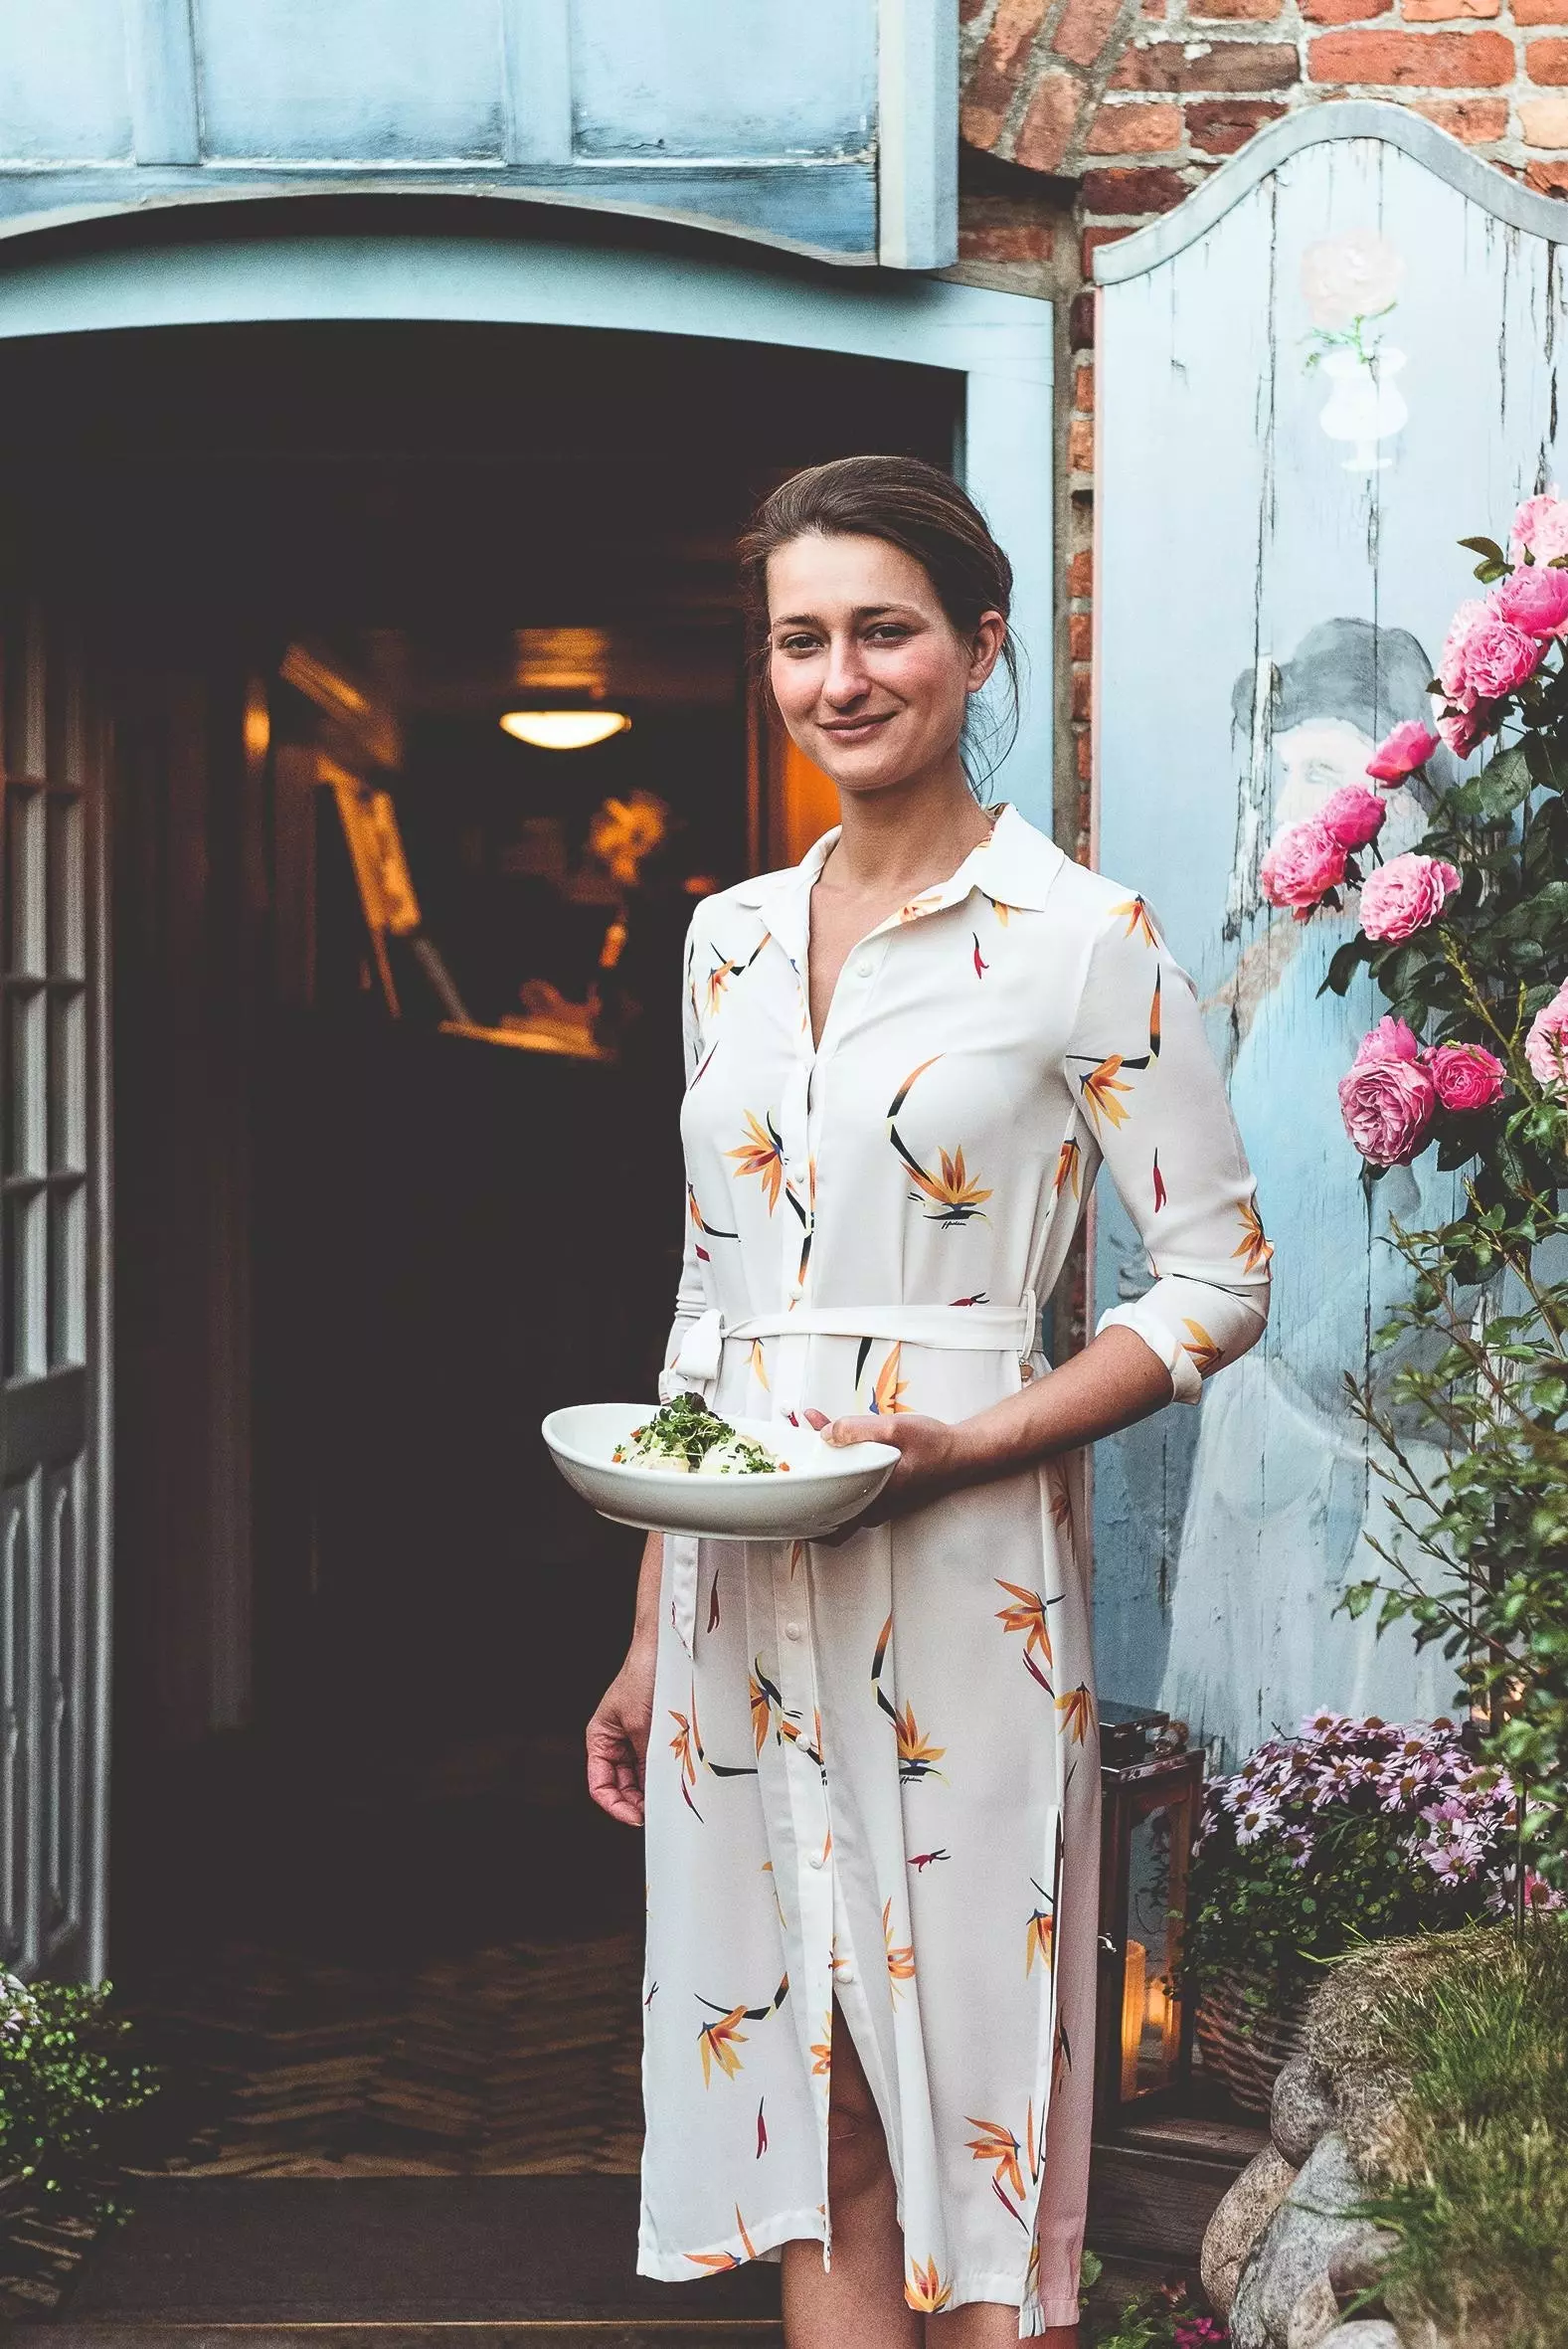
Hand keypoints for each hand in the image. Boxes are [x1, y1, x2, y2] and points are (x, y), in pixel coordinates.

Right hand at [586, 1647, 655, 1825]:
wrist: (668, 1646)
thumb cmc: (644, 1675)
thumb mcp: (643, 1726)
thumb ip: (646, 1762)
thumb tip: (654, 1796)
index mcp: (600, 1739)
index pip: (600, 1785)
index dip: (616, 1806)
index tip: (637, 1818)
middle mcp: (617, 1742)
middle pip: (622, 1786)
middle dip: (638, 1801)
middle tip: (660, 1812)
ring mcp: (638, 1738)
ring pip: (642, 1777)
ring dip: (654, 1787)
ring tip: (671, 1795)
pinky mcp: (658, 1733)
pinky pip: (659, 1761)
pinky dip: (666, 1771)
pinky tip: (678, 1777)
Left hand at [804, 1409, 964, 1541]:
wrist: (961, 1452)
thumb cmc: (934, 1445)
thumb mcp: (894, 1428)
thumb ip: (857, 1429)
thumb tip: (825, 1433)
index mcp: (873, 1499)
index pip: (829, 1525)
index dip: (803, 1521)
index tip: (781, 1508)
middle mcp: (872, 1508)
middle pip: (828, 1507)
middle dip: (806, 1487)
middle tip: (790, 1463)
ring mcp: (877, 1503)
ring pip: (839, 1494)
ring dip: (822, 1473)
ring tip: (808, 1439)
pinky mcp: (881, 1491)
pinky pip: (851, 1483)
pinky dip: (839, 1467)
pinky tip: (834, 1439)